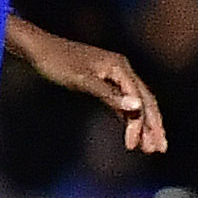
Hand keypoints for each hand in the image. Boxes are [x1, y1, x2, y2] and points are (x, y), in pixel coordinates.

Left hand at [7, 19, 166, 156]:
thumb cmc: (57, 62)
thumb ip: (109, 95)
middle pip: (144, 101)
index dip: (142, 124)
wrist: (38, 49)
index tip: (137, 146)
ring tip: (148, 147)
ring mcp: (113, 76)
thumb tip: (137, 107)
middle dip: (152, 126)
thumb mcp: (82, 80)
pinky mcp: (104, 82)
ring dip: (142, 125)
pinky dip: (128, 118)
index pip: (139, 99)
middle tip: (159, 149)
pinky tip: (131, 132)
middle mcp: (121, 70)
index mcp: (120, 67)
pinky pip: (122, 102)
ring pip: (135, 103)